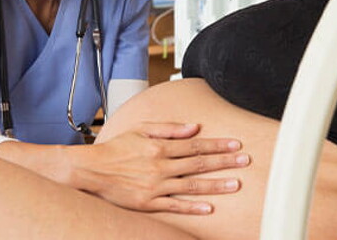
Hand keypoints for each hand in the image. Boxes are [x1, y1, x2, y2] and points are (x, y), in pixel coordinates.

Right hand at [74, 122, 248, 213]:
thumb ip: (168, 128)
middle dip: (224, 162)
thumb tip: (194, 128)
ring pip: (191, 185)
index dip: (217, 144)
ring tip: (235, 184)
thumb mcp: (140, 129)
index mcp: (159, 146)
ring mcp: (155, 186)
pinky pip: (175, 205)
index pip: (195, 144)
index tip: (235, 144)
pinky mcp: (148, 202)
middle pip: (198, 163)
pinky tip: (208, 208)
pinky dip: (192, 207)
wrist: (92, 170)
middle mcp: (160, 166)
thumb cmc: (116, 148)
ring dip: (215, 185)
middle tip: (244, 161)